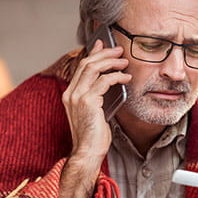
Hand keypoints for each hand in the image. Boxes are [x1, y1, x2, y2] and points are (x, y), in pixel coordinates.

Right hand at [53, 40, 131, 197]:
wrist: (88, 153)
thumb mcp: (95, 111)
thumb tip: (109, 80)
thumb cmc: (94, 135)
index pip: (81, 67)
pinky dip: (117, 76)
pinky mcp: (87, 102)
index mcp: (70, 94)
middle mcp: (70, 93)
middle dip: (104, 54)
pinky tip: (126, 78)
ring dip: (111, 62)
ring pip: (94, 68)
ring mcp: (77, 97)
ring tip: (124, 62)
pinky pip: (104, 81)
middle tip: (119, 51)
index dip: (93, 53)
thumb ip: (99, 94)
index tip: (103, 45)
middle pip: (87, 63)